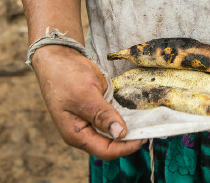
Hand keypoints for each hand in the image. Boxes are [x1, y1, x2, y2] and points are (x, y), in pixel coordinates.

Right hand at [31, 45, 144, 159]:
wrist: (59, 59)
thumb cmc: (65, 77)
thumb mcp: (85, 95)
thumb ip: (102, 115)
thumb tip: (120, 133)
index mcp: (76, 134)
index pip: (104, 151)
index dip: (125, 148)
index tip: (143, 137)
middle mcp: (85, 131)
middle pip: (111, 144)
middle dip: (130, 138)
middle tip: (150, 127)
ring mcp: (92, 120)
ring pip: (115, 131)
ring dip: (130, 127)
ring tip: (148, 121)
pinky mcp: (98, 110)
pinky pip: (114, 117)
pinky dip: (126, 116)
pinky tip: (139, 111)